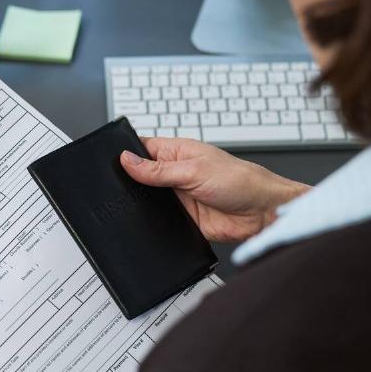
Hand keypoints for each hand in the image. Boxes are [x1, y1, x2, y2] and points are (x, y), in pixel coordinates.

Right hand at [120, 138, 309, 241]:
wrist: (261, 213)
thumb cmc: (241, 181)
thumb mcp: (194, 170)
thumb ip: (158, 169)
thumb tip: (127, 160)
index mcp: (178, 152)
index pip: (143, 149)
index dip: (126, 153)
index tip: (109, 160)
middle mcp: (176, 174)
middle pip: (141, 176)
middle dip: (130, 181)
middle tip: (116, 186)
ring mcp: (178, 197)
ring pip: (148, 200)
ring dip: (141, 203)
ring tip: (131, 204)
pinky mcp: (182, 219)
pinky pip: (159, 221)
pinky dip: (152, 222)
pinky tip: (146, 222)